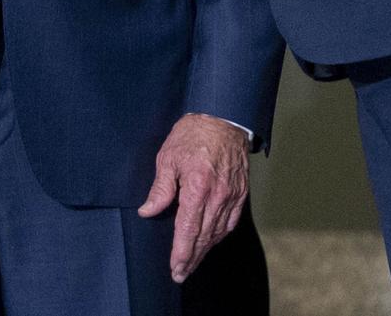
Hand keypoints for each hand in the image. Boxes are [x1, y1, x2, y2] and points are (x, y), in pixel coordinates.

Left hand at [137, 113, 250, 282]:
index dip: (181, 253)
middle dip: (192, 258)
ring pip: (218, 231)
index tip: (175, 268)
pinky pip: (231, 221)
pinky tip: (212, 240)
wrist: (224, 116)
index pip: (188, 230)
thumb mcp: (168, 157)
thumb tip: (148, 210)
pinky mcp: (241, 191)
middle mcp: (218, 195)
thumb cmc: (193, 133)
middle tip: (181, 274)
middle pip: (204, 236)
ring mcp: (232, 194)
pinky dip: (221, 234)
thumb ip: (160, 188)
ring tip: (193, 261)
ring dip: (205, 249)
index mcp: (198, 187)